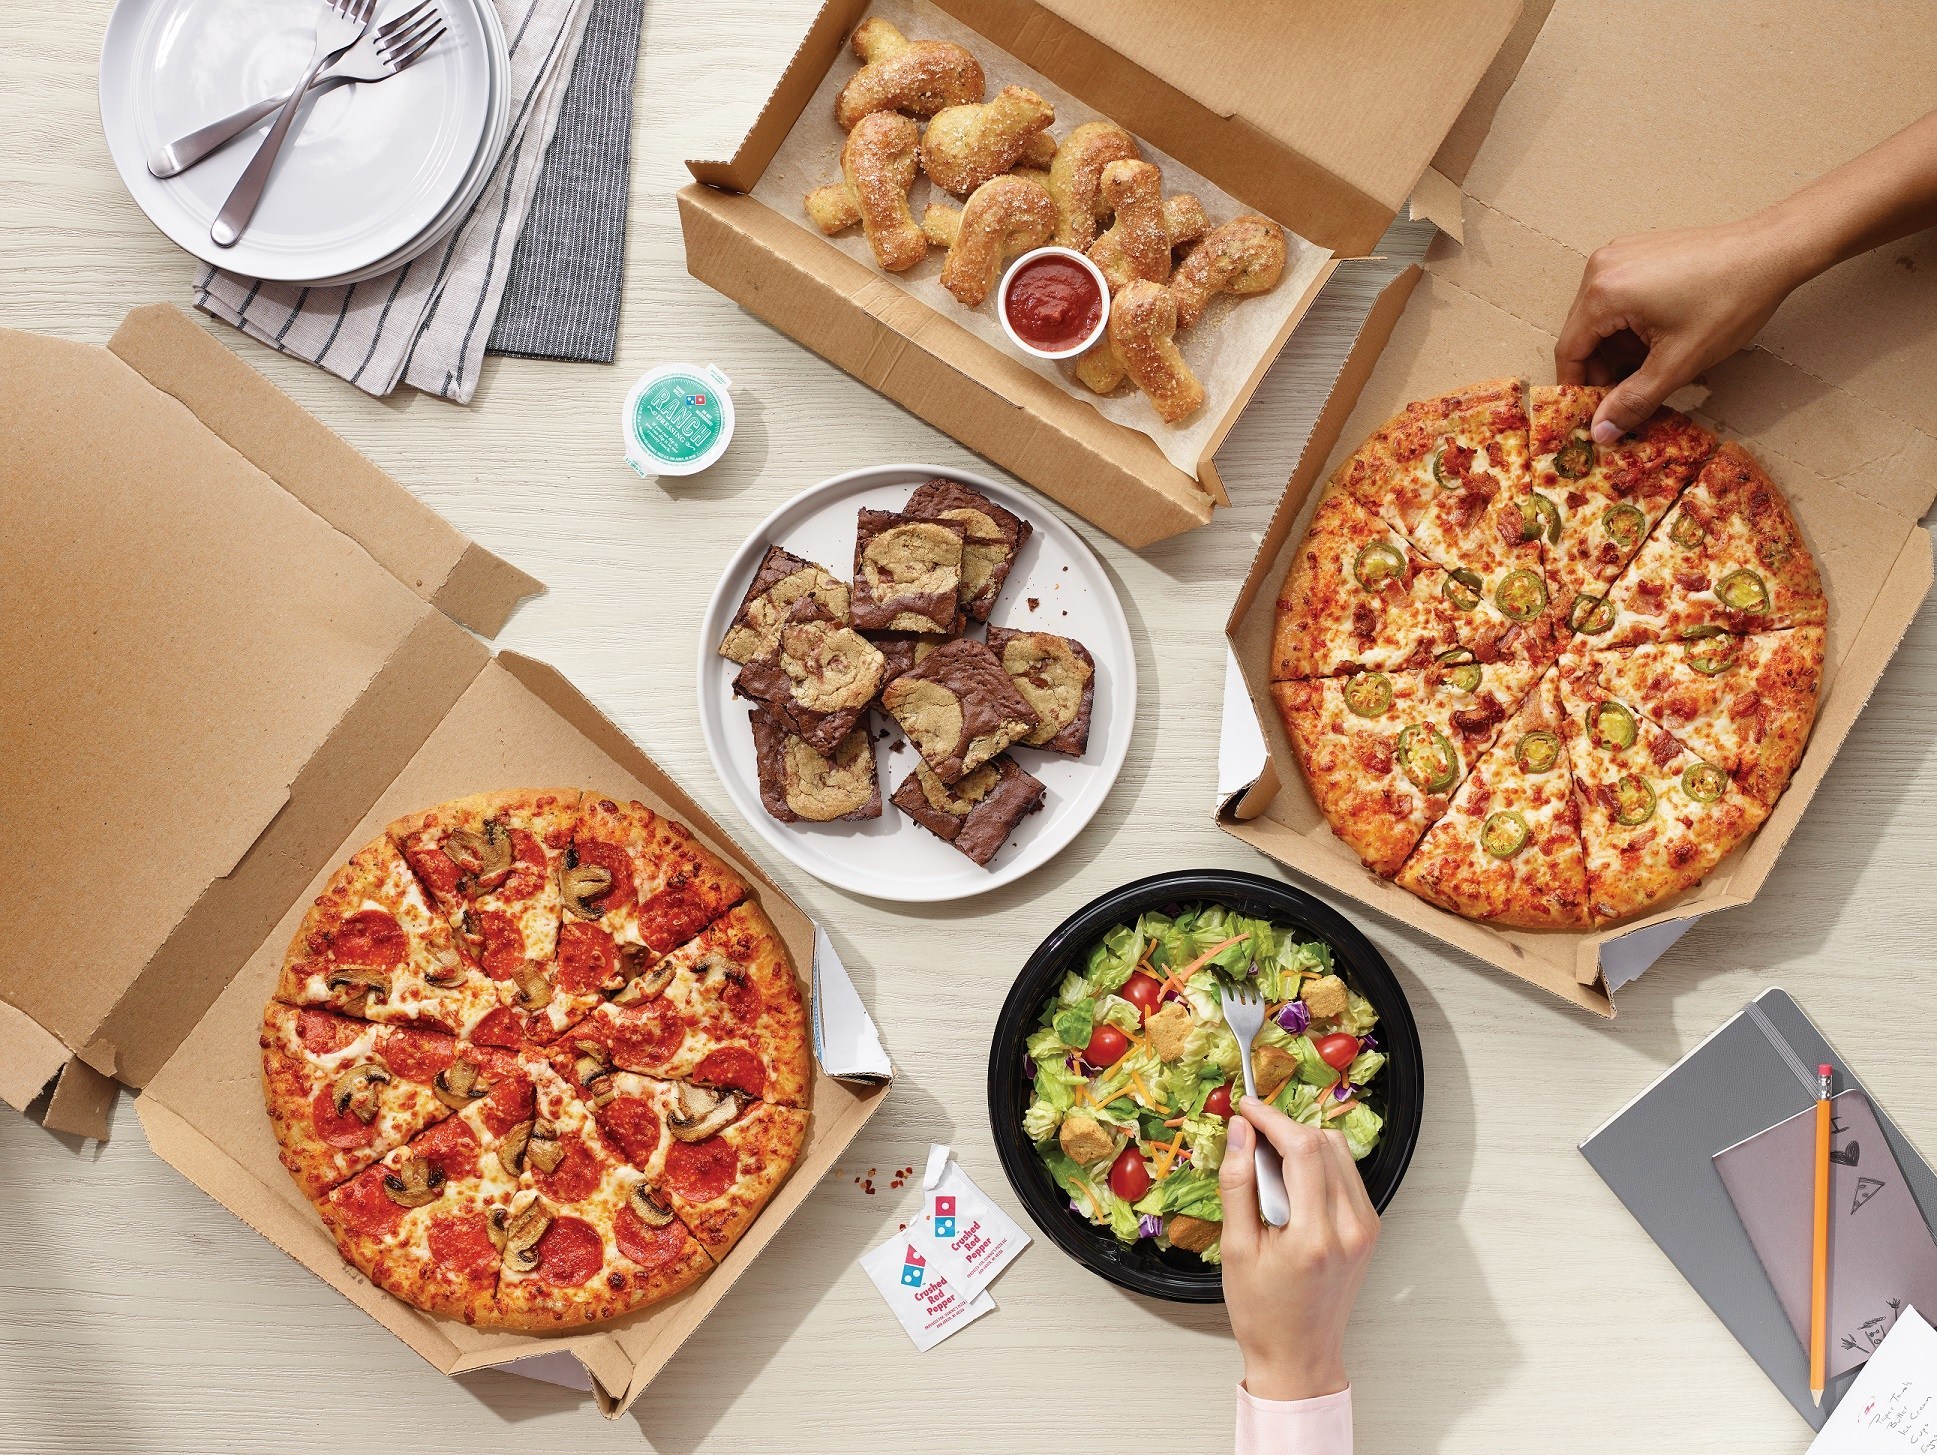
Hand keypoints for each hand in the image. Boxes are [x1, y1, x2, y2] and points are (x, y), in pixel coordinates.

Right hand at [1219, 1096, 1378, 1401]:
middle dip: (1284, 1128)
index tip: (1246, 1109)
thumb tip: (1240, 1134)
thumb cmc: (1263, 1313)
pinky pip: (1345, 1175)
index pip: (1302, 1149)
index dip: (1271, 1119)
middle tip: (1250, 1136)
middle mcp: (1351, 1228)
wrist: (1299, 1356)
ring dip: (1302, 1144)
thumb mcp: (1236, 1249)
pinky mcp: (1368, 1229)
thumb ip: (1237, 1184)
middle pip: (1324, 1143)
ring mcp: (1365, 1228)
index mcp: (1315, 1236)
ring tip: (1267, 1165)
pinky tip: (1289, 1184)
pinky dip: (1317, 1165)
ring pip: (1339, 1153)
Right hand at [1554, 217, 1805, 442]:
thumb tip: (1601, 432)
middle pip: (1582, 332)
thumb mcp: (1678, 363)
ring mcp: (1619, 254)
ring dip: (1618, 347)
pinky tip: (1659, 334)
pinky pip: (1616, 296)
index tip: (1594, 411)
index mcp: (1603, 293)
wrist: (1771, 252)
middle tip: (1630, 393)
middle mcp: (1601, 268)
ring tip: (1653, 362)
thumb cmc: (1730, 301)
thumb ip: (1633, 401)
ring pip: (1600, 316)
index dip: (1578, 387)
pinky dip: (1629, 322)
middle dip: (1602, 368)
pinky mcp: (1636, 250)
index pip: (1569, 351)